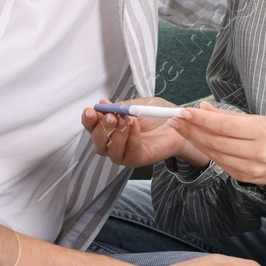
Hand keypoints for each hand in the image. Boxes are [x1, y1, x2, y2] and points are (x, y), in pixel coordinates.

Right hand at [81, 97, 204, 168]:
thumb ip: (121, 107)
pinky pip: (129, 152)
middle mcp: (112, 143)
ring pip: (110, 149)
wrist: (177, 123)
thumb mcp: (136, 105)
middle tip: (111, 115)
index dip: (88, 119)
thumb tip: (104, 105)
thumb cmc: (155, 114)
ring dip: (117, 133)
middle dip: (102, 127)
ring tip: (127, 119)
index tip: (91, 110)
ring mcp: (123, 154)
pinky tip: (135, 125)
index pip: (90, 126)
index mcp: (108, 127)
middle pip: (97, 140)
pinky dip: (131, 137)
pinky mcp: (136, 160)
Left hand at [169, 101, 265, 186]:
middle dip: (191, 130)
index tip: (184, 111)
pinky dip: (207, 152)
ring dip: (194, 141)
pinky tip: (196, 141)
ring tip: (180, 128)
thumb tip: (203, 109)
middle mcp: (257, 153)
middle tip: (174, 119)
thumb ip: (229, 116)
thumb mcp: (260, 119)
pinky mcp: (245, 178)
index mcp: (263, 132)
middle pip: (216, 141)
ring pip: (215, 154)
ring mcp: (251, 169)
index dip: (201, 119)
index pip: (225, 126)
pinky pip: (221, 164)